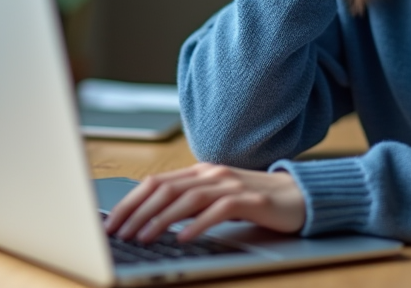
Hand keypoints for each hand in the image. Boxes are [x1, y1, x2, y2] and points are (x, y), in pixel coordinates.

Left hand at [104, 163, 305, 243]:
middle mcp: (212, 174)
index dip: (131, 202)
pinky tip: (184, 238)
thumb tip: (150, 219)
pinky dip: (199, 224)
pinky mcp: (251, 200)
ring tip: (143, 238)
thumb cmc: (254, 201)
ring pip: (188, 198)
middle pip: (166, 189)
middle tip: (119, 234)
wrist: (298, 197)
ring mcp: (232, 185)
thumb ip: (189, 203)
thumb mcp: (215, 199)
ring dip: (161, 220)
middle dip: (138, 212)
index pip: (156, 183)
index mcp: (200, 173)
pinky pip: (219, 210)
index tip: (112, 224)